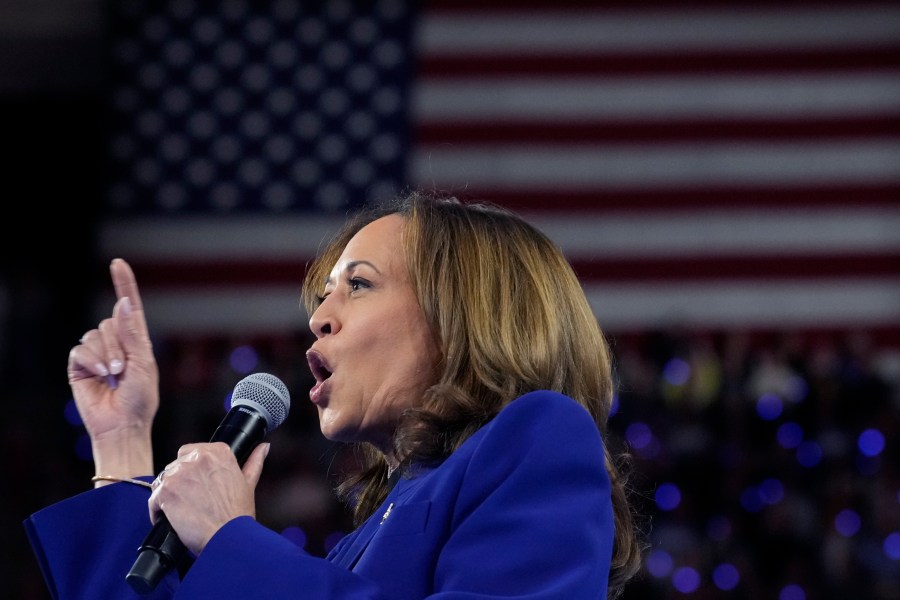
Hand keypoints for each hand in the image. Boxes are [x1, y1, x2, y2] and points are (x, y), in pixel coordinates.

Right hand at [67, 258, 158, 480]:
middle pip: (109, 322)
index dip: (123, 284)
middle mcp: (116, 343)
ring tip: (114, 376)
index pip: (129, 307)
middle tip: (123, 369)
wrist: (122, 424)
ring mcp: (97, 354)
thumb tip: (121, 304)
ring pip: (94, 335)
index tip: (118, 263)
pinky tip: (99, 376)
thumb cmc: (140, 399)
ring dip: (105, 355)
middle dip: (117, 345)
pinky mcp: (80, 365)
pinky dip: (91, 361)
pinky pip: (80, 350)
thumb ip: (131, 334)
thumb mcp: (143, 363)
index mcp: (136, 340)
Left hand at [149, 441, 269, 553]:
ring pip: (163, 480)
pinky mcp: (165, 491)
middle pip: (175, 465)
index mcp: (218, 452)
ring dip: (168, 494)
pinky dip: (158, 510)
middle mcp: (197, 458)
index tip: (196, 484)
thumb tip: (263, 448)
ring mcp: (179, 474)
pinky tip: (172, 519)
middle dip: (179, 481)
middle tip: (190, 499)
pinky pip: (153, 498)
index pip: (191, 451)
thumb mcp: (249, 483)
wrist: (226, 538)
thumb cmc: (237, 514)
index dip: (191, 470)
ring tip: (182, 511)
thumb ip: (254, 462)